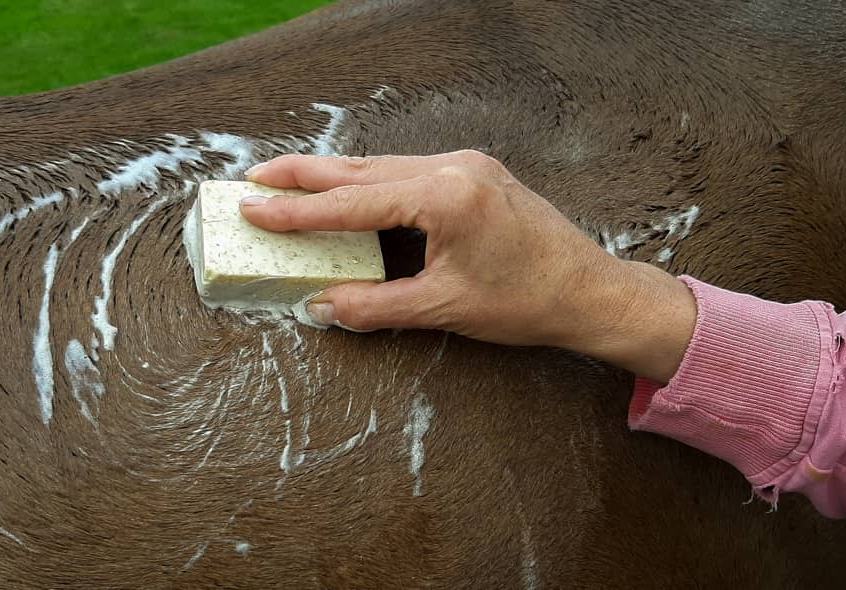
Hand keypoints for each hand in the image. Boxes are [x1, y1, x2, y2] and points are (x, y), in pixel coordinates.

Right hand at [240, 150, 695, 382]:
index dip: (297, 211)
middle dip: (303, 175)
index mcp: (444, 196)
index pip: (352, 203)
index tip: (253, 208)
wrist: (591, 291)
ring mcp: (466, 165)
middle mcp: (453, 168)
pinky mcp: (476, 173)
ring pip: (383, 166)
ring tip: (288, 181)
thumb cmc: (528, 301)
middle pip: (360, 168)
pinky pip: (408, 171)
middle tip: (254, 177)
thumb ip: (376, 307)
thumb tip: (322, 305)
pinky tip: (349, 189)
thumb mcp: (443, 308)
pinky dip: (371, 181)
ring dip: (334, 176)